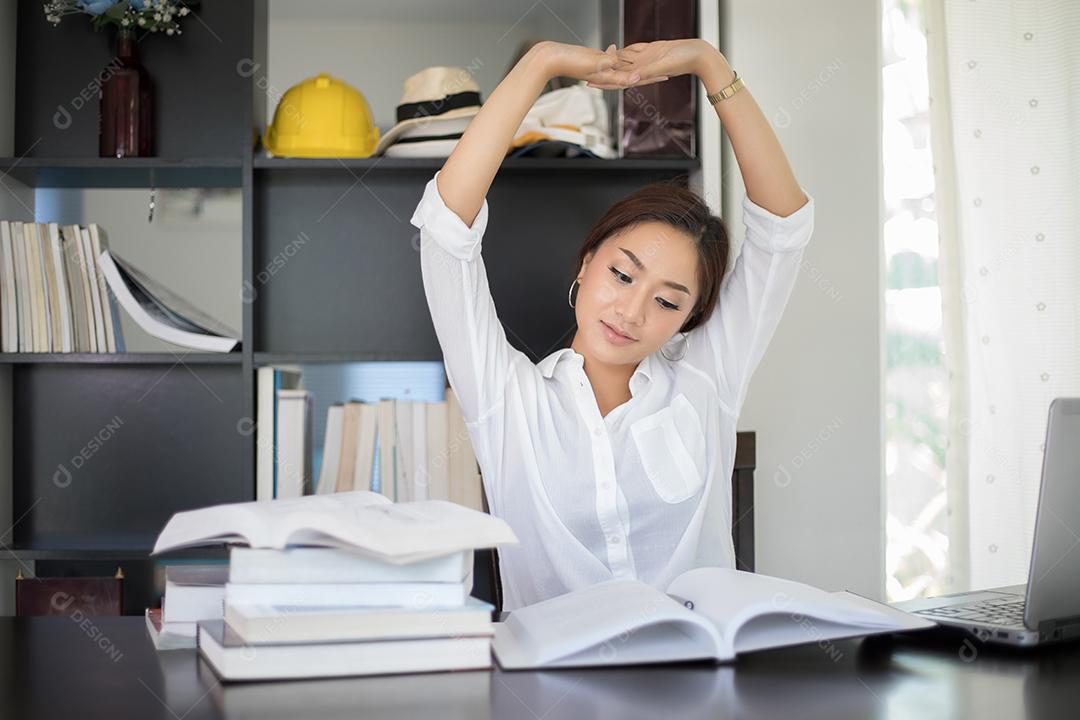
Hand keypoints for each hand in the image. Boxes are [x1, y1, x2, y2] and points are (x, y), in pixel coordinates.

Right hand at [537, 41, 669, 88]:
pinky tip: (619, 49)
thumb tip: (622, 67)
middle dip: (647, 74)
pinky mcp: (593, 59)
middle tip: (665, 72)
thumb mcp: (593, 62)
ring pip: (621, 66)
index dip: (648, 77)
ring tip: (648, 61)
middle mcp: (605, 74)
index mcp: (607, 77)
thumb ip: (609, 63)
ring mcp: (599, 67)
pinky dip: (618, 54)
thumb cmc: (570, 62)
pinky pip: (610, 58)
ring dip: (634, 64)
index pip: (632, 79)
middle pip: (631, 74)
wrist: (552, 58)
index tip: (663, 76)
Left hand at [587, 38, 716, 89]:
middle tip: (586, 69)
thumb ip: (647, 72)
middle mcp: (642, 69)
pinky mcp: (651, 51)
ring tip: (596, 59)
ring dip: (610, 60)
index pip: (619, 79)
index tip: (589, 81)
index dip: (604, 80)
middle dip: (602, 71)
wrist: (698, 54)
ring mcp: (646, 60)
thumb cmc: (684, 61)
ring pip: (623, 60)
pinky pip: (633, 51)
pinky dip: (623, 50)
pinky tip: (615, 49)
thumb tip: (632, 79)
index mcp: (643, 74)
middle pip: (617, 71)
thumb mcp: (663, 65)